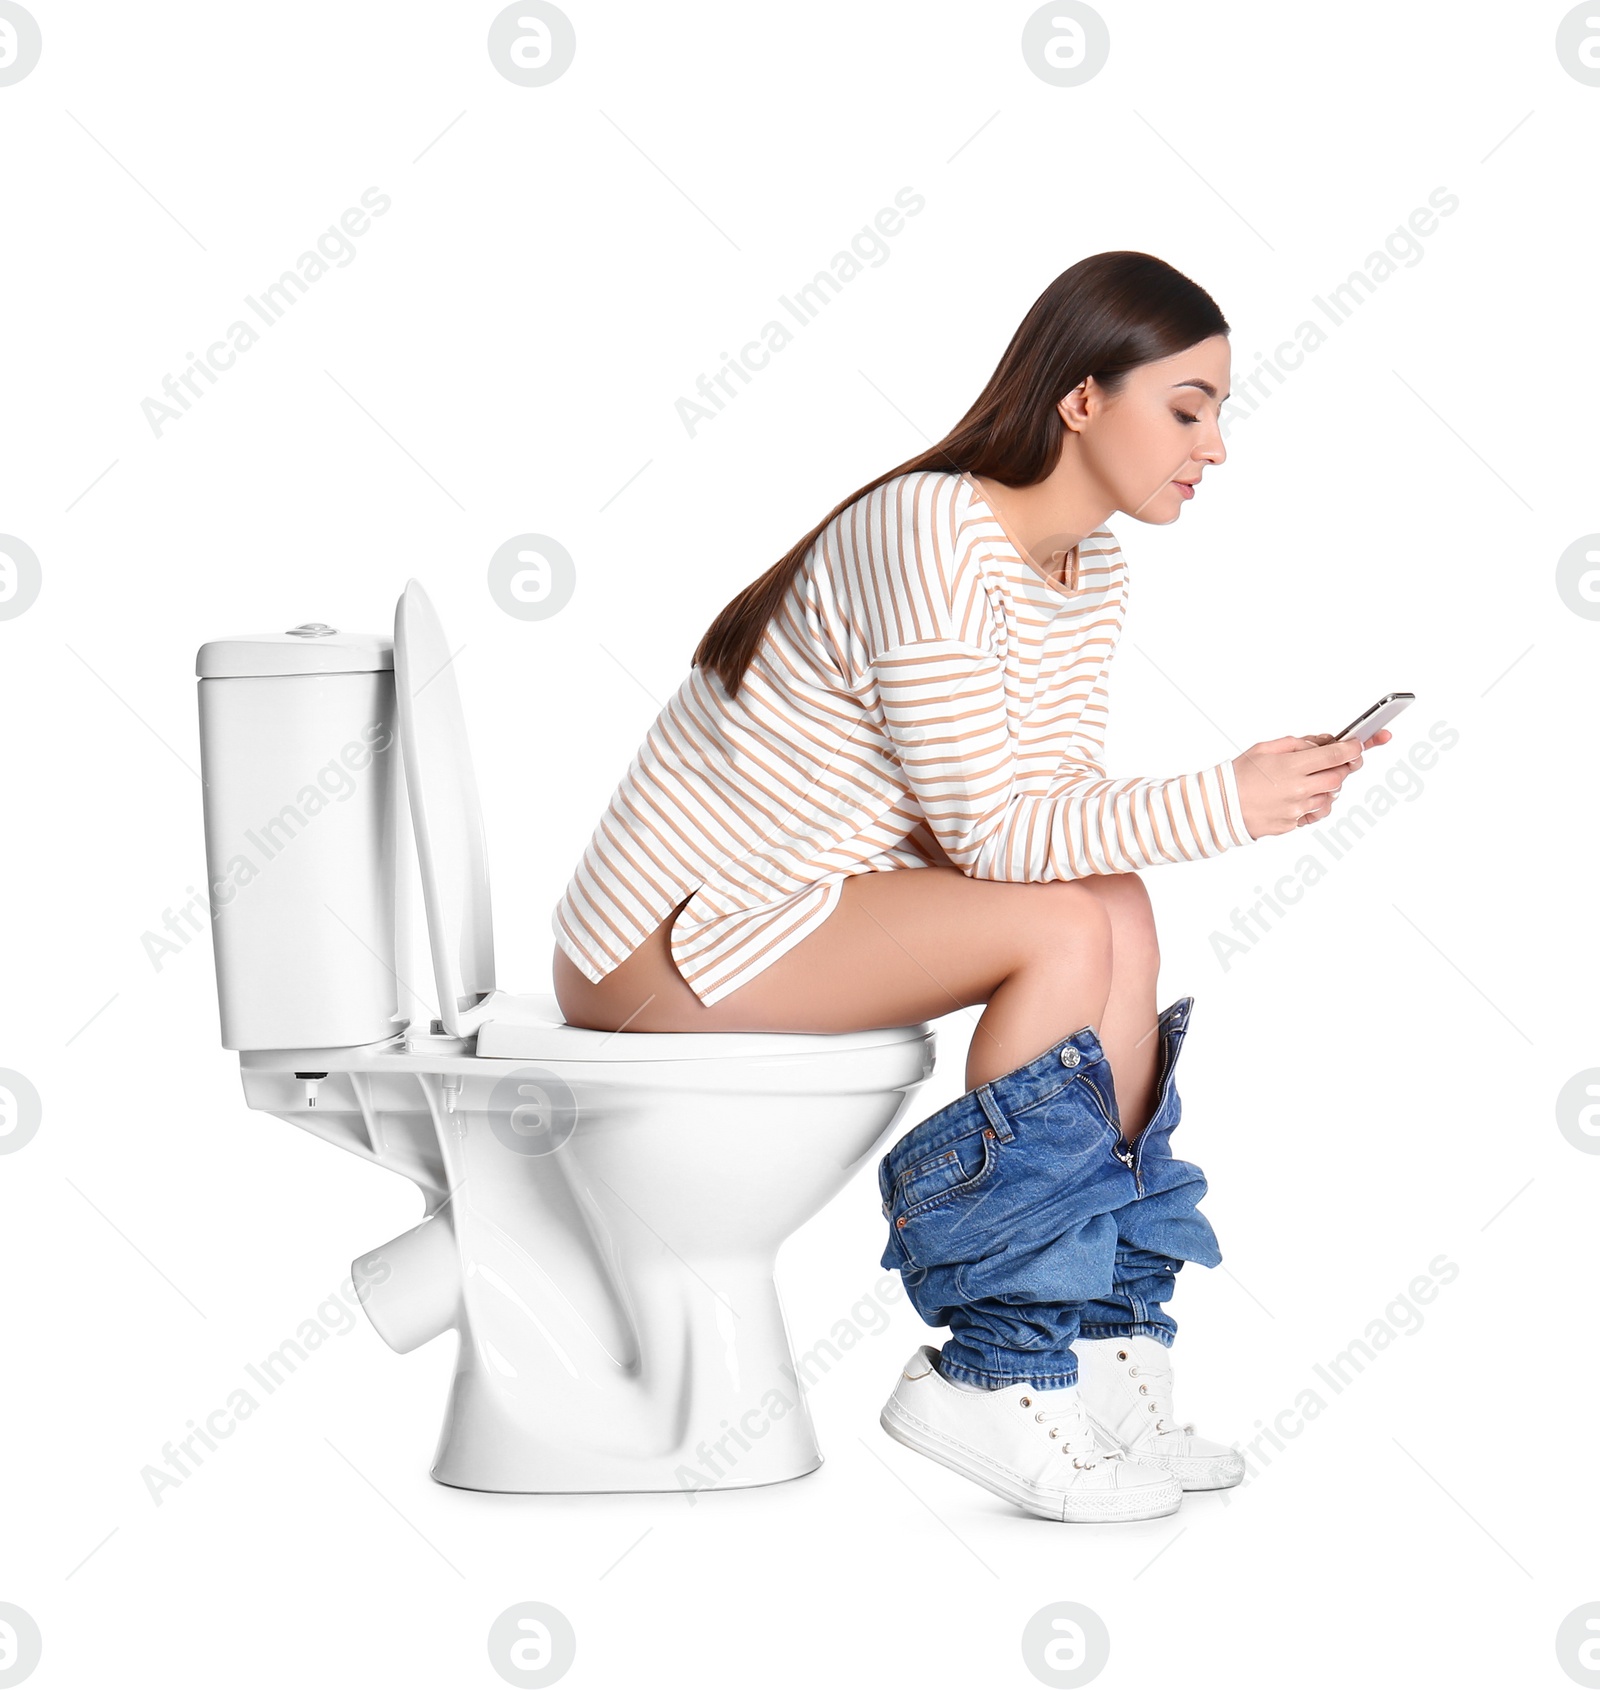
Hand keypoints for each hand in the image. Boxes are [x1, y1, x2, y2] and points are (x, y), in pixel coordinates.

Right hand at [1232, 733, 1375, 838]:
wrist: (1218, 807)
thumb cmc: (1238, 775)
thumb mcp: (1264, 748)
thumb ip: (1297, 743)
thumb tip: (1323, 743)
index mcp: (1291, 766)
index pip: (1336, 755)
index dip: (1353, 748)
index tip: (1358, 745)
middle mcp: (1298, 789)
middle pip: (1339, 777)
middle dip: (1341, 768)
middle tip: (1336, 762)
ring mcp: (1296, 809)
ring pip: (1329, 797)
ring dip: (1325, 787)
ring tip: (1306, 781)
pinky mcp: (1292, 825)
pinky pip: (1314, 813)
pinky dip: (1314, 804)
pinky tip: (1299, 797)